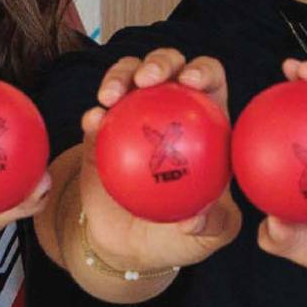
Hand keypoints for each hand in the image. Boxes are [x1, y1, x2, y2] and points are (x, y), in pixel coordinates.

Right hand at [72, 48, 241, 275]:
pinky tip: (94, 121)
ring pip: (129, 76)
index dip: (203, 71)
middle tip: (147, 80)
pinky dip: (94, 113)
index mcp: (206, 123)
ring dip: (120, 75)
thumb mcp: (207, 237)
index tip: (192, 82)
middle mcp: (170, 109)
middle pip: (169, 66)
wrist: (127, 245)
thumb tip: (194, 218)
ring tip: (111, 96)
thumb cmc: (177, 235)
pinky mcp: (101, 129)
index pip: (211, 82)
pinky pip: (97, 114)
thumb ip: (212, 225)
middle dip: (160, 61)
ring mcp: (133, 114)